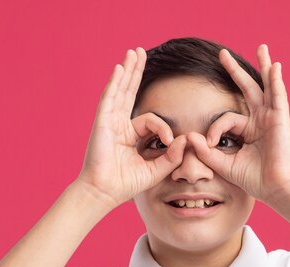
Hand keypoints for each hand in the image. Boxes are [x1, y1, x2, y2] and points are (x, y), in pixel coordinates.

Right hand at [76, 48, 186, 208]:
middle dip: (138, 73)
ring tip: (133, 52)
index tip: (171, 141)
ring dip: (128, 71)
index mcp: (129, 136)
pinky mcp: (102, 122)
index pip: (151, 121)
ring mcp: (109, 122)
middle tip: (141, 54)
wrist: (105, 192)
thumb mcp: (156, 170)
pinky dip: (115, 83)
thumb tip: (187, 140)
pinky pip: (110, 98)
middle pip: (130, 93)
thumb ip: (172, 156)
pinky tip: (121, 68)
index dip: (164, 129)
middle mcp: (118, 125)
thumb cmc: (126, 184)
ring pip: (120, 91)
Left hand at [186, 44, 289, 205]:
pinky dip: (276, 80)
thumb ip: (206, 152)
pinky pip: (278, 96)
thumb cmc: (254, 179)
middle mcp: (261, 120)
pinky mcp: (280, 119)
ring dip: (263, 66)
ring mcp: (272, 118)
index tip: (208, 143)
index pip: (226, 119)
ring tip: (261, 47)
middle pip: (247, 90)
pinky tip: (275, 66)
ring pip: (265, 87)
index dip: (214, 129)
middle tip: (221, 54)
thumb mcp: (224, 164)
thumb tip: (189, 136)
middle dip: (234, 72)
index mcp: (249, 131)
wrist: (275, 188)